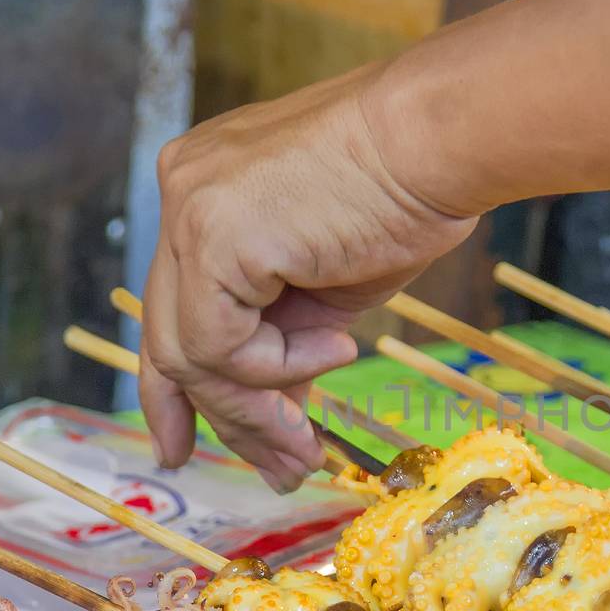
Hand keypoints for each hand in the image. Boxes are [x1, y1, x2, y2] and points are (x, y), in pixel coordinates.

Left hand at [141, 64, 477, 490]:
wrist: (439, 141)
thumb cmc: (408, 194)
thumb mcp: (329, 282)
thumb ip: (284, 332)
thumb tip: (273, 412)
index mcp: (206, 190)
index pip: (171, 303)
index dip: (175, 386)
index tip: (181, 446)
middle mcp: (182, 191)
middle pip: (170, 335)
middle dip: (222, 415)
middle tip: (278, 469)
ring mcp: (188, 210)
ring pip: (190, 353)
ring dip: (258, 408)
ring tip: (312, 437)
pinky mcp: (211, 236)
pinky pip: (221, 346)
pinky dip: (277, 367)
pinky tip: (338, 346)